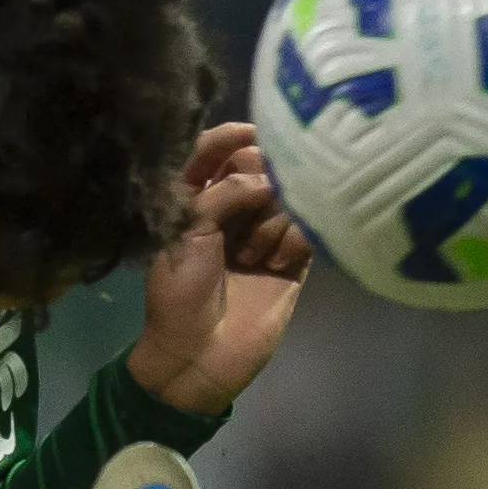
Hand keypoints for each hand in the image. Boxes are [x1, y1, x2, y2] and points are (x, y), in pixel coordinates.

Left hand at [128, 122, 310, 415]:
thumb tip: (267, 175)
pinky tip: (275, 264)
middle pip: (259, 166)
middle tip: (251, 205)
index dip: (229, 136)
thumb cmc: (180, 292)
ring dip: (271, 219)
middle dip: (257, 181)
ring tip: (252, 255)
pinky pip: (306, 227)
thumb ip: (223, 190)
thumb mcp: (187, 230)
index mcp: (195, 200)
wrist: (198, 354)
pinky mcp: (294, 260)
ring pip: (287, 196)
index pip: (214, 151)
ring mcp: (265, 234)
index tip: (250, 133)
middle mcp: (232, 211)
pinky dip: (293, 237)